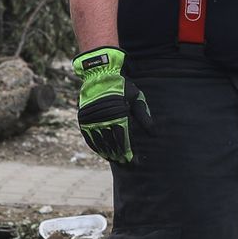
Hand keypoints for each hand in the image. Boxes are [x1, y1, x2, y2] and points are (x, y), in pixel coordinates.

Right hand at [73, 46, 152, 164]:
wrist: (100, 74)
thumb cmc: (122, 86)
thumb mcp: (136, 98)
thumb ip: (144, 116)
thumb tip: (153, 134)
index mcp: (120, 114)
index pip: (125, 140)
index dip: (130, 153)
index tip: (135, 162)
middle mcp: (105, 119)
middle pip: (113, 144)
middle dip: (120, 156)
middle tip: (126, 164)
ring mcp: (93, 119)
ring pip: (101, 142)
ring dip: (109, 153)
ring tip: (115, 161)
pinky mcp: (84, 119)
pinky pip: (89, 137)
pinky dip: (96, 147)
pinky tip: (102, 153)